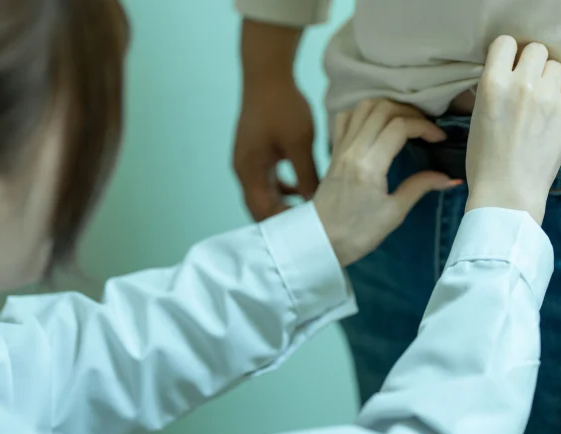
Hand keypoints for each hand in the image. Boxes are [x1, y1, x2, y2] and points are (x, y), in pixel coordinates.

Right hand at [233, 83, 317, 221]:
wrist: (267, 75)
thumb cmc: (282, 107)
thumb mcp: (300, 144)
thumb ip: (307, 175)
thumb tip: (317, 202)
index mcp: (250, 172)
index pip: (261, 212)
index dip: (282, 225)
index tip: (306, 232)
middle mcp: (244, 171)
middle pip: (260, 207)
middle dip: (282, 219)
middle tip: (309, 229)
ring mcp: (248, 161)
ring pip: (264, 194)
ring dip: (282, 204)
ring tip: (307, 213)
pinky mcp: (255, 153)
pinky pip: (267, 179)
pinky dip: (282, 188)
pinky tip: (301, 187)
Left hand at [315, 99, 459, 265]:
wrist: (319, 241)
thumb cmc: (357, 233)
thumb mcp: (394, 213)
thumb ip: (420, 187)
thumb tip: (449, 178)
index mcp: (369, 165)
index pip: (399, 126)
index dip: (424, 126)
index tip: (439, 138)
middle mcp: (353, 149)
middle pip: (382, 109)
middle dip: (410, 112)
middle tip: (425, 127)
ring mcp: (341, 147)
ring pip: (364, 107)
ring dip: (388, 107)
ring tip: (405, 121)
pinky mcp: (334, 151)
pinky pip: (346, 118)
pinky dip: (364, 113)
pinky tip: (377, 124)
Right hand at [464, 37, 560, 223]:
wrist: (507, 192)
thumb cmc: (485, 160)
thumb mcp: (477, 116)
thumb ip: (492, 88)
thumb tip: (505, 73)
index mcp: (492, 84)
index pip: (505, 43)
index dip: (508, 54)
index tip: (509, 67)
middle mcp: (521, 84)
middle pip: (536, 50)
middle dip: (531, 64)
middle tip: (528, 84)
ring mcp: (547, 97)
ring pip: (556, 66)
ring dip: (549, 78)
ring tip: (542, 99)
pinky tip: (555, 108)